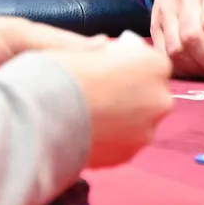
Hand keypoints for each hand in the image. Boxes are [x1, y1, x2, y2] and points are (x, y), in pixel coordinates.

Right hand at [45, 33, 173, 168]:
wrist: (43, 120)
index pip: (149, 59)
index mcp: (154, 65)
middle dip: (129, 90)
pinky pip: (122, 142)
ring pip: (138, 120)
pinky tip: (88, 131)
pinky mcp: (128, 156)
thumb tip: (105, 48)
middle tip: (100, 89)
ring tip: (91, 114)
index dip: (128, 59)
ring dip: (121, 116)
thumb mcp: (88, 49)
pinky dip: (110, 137)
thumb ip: (107, 52)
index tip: (110, 61)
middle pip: (148, 92)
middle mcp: (160, 99)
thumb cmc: (62, 75)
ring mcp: (146, 131)